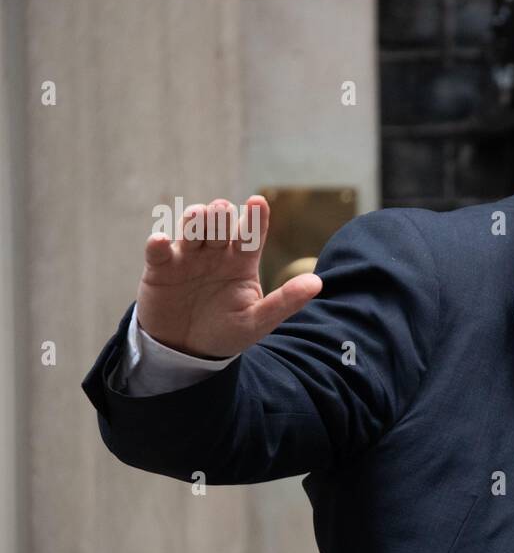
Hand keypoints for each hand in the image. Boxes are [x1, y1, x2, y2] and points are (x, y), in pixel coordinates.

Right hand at [135, 195, 321, 357]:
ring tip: (200, 216)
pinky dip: (157, 245)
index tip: (258, 202)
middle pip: (219, 226)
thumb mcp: (258, 320)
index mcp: (242, 261)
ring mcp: (187, 257)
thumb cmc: (227, 331)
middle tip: (222, 210)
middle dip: (220, 216)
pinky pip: (158, 252)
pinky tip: (159, 241)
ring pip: (191, 231)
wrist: (188, 350)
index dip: (255, 218)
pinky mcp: (160, 269)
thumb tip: (317, 283)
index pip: (251, 234)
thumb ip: (286, 301)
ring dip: (194, 222)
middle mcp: (215, 253)